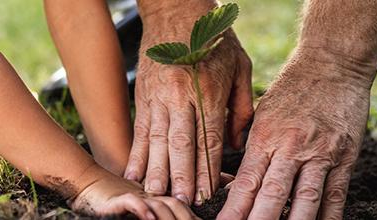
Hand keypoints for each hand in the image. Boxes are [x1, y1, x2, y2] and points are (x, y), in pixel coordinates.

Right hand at [72, 175, 196, 219]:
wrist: (87, 185)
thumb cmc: (114, 203)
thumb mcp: (142, 206)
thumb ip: (158, 210)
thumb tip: (176, 216)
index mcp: (158, 198)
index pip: (181, 207)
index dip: (190, 216)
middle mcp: (150, 195)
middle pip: (175, 205)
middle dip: (183, 218)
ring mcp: (136, 196)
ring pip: (158, 204)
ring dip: (167, 216)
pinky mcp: (117, 199)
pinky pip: (133, 202)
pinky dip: (142, 210)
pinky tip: (150, 218)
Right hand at [124, 10, 253, 204]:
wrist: (176, 12)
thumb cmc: (214, 40)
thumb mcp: (240, 66)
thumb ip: (242, 106)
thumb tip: (237, 142)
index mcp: (209, 90)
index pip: (209, 137)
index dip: (207, 167)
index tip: (207, 191)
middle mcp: (182, 95)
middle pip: (182, 143)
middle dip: (182, 176)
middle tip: (182, 201)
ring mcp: (159, 96)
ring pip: (158, 139)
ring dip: (157, 170)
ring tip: (156, 194)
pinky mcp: (143, 95)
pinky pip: (140, 129)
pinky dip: (137, 153)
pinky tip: (134, 172)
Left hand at [218, 51, 371, 219]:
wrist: (332, 63)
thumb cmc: (291, 89)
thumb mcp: (262, 114)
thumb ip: (251, 149)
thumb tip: (233, 186)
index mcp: (265, 136)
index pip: (246, 182)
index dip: (234, 209)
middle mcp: (291, 147)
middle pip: (273, 195)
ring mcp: (320, 153)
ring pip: (305, 200)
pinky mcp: (345, 157)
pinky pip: (335, 195)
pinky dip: (327, 217)